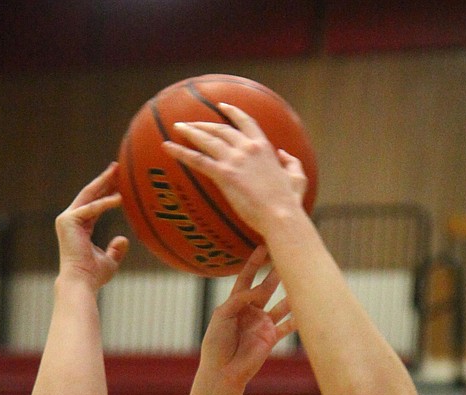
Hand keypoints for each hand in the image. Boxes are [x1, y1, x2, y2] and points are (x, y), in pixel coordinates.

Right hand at [55, 163, 128, 290]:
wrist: (81, 282)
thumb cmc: (93, 275)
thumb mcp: (109, 260)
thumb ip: (115, 250)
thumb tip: (124, 239)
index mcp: (78, 226)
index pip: (94, 203)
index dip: (106, 190)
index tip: (118, 180)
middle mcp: (70, 219)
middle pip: (90, 194)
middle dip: (104, 179)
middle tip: (117, 166)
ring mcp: (67, 219)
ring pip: (89, 195)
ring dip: (104, 182)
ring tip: (118, 171)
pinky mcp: (68, 220)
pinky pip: (92, 208)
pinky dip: (105, 203)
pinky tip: (119, 197)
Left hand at [164, 103, 307, 238]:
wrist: (281, 215)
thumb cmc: (290, 202)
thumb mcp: (298, 178)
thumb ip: (292, 163)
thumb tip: (284, 154)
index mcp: (263, 146)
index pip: (245, 122)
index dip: (232, 112)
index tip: (222, 106)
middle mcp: (246, 147)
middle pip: (221, 129)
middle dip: (204, 124)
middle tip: (190, 124)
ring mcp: (234, 159)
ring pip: (207, 139)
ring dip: (190, 132)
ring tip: (177, 128)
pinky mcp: (224, 174)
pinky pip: (197, 160)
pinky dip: (181, 152)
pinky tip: (167, 148)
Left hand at [199, 246, 294, 387]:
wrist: (223, 371)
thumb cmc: (216, 344)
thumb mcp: (222, 316)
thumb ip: (239, 300)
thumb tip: (258, 290)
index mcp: (236, 304)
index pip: (246, 278)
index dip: (254, 263)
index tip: (262, 246)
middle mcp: (251, 311)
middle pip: (266, 287)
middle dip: (276, 272)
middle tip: (287, 256)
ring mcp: (263, 324)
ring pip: (280, 305)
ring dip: (291, 293)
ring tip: (302, 279)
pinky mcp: (271, 337)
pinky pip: (288, 326)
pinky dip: (298, 319)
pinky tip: (308, 309)